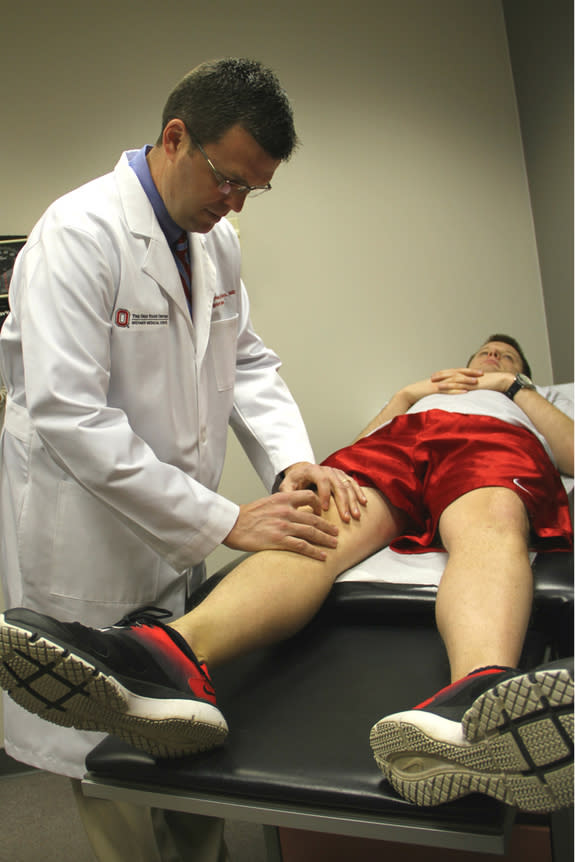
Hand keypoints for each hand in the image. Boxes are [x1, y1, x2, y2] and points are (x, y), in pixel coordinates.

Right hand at [223, 490, 339, 560]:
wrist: (232, 525)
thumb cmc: (247, 516)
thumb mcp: (267, 503)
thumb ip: (283, 504)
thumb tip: (296, 511)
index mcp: (282, 498)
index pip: (309, 496)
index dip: (319, 504)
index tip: (323, 513)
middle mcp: (285, 511)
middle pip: (314, 518)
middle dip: (327, 526)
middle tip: (336, 532)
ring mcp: (283, 526)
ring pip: (311, 532)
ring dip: (325, 539)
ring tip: (334, 544)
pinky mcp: (278, 541)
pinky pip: (302, 547)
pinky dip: (314, 552)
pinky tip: (322, 556)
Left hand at [280, 462, 366, 521]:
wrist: (302, 472)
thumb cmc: (294, 481)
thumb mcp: (286, 485)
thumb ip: (287, 494)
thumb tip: (292, 505)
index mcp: (312, 470)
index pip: (321, 480)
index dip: (324, 494)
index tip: (324, 509)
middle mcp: (326, 469)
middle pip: (338, 485)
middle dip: (343, 503)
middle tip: (346, 518)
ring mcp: (336, 472)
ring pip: (347, 485)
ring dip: (353, 501)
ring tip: (356, 515)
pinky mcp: (342, 476)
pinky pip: (353, 483)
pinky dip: (359, 493)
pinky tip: (363, 503)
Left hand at [430, 367, 513, 393]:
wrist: (503, 381)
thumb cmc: (495, 384)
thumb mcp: (483, 385)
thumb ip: (476, 387)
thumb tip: (472, 390)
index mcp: (470, 375)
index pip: (455, 373)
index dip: (446, 374)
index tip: (438, 376)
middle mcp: (468, 375)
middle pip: (452, 373)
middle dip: (441, 375)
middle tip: (431, 377)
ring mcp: (469, 378)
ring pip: (453, 378)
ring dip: (443, 379)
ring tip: (433, 381)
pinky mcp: (471, 383)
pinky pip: (459, 384)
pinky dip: (450, 385)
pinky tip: (443, 387)